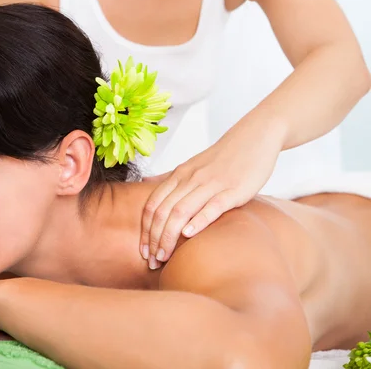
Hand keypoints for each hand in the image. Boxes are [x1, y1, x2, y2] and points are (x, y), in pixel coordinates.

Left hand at [141, 126, 282, 267]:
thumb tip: (144, 183)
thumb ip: (168, 177)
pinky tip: (189, 235)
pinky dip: (199, 220)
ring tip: (165, 256)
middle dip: (155, 239)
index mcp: (179, 175)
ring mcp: (211, 184)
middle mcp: (190, 179)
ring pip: (182, 210)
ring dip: (170, 236)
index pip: (153, 205)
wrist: (255, 137)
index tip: (143, 251)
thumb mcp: (192, 165)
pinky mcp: (233, 189)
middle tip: (153, 262)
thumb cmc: (223, 157)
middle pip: (163, 212)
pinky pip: (212, 205)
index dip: (145, 230)